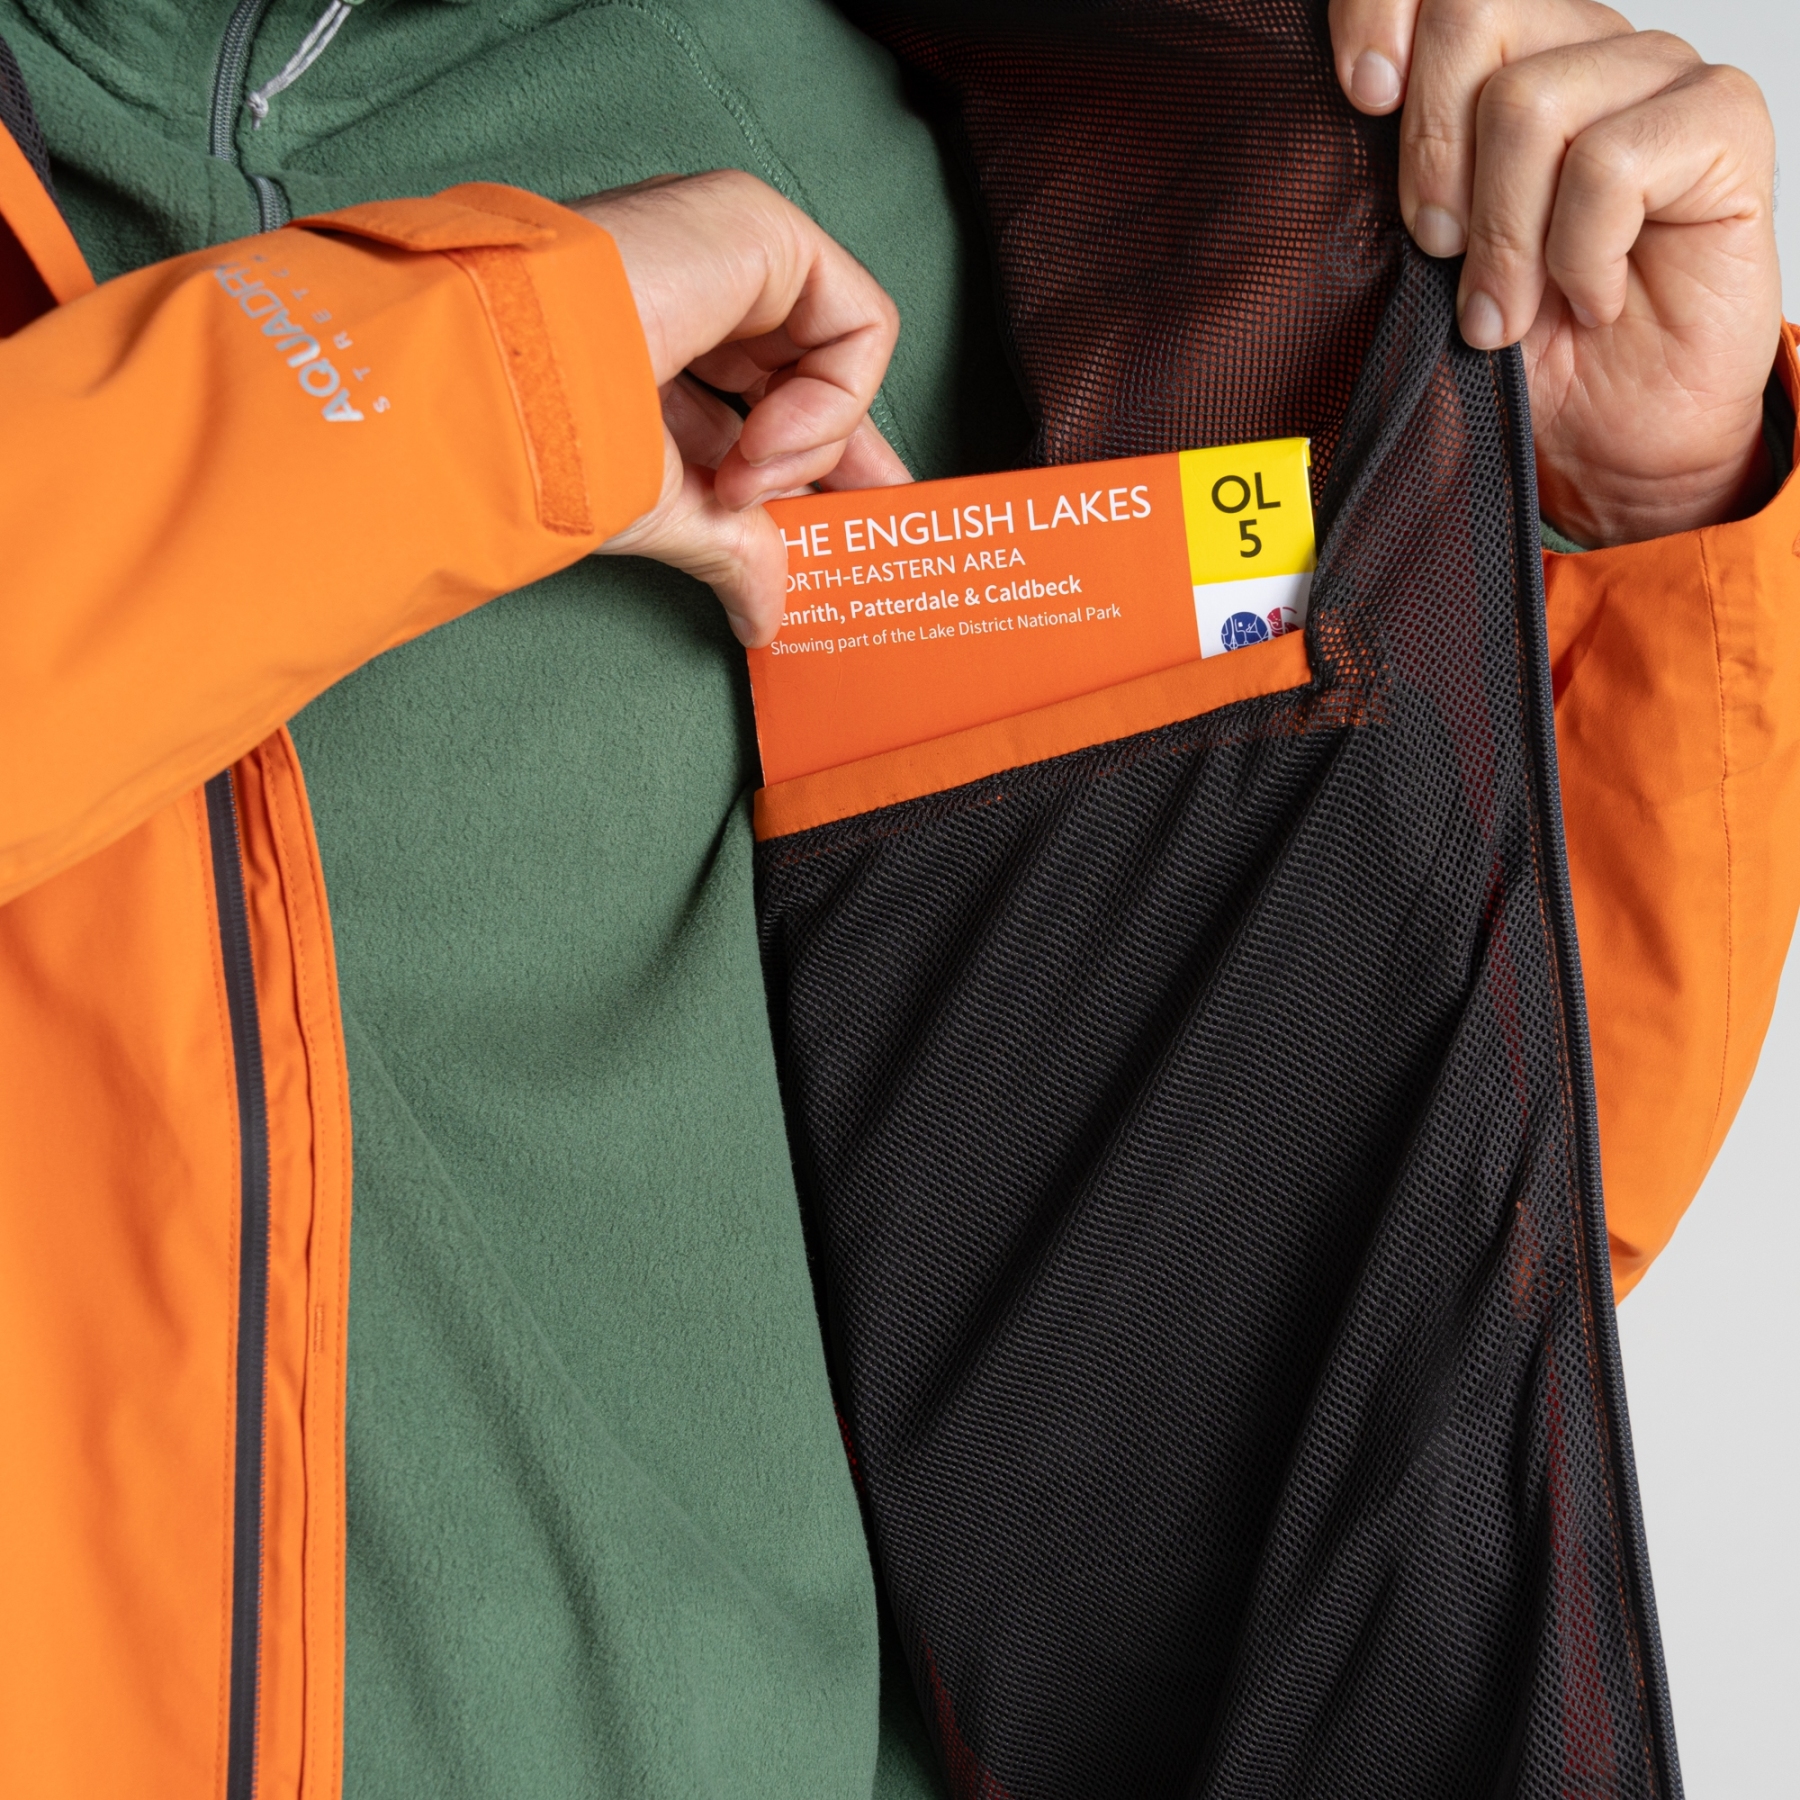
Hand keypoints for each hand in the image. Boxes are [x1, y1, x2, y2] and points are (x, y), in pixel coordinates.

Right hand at [574, 171, 909, 644]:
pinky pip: (856, 324)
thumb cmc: (543, 439)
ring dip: (809, 443)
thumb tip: (764, 616)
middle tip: (850, 525)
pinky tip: (761, 442)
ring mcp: (729, 242)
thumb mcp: (658, 506)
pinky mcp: (758, 224)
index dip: (820, 461)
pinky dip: (829, 402)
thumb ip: (729, 548)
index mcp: (665, 329)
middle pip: (814, 370)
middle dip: (841, 457)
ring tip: (742, 482)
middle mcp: (702, 276)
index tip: (855, 522)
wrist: (497, 382)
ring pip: (840, 353)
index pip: (770, 396)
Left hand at [1329, 0, 1782, 545]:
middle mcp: (1584, 45)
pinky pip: (1611, 164)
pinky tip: (1596, 296)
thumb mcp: (1430, 255)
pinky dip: (1582, 255)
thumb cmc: (1525, 343)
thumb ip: (1400, 169)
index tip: (1363, 94)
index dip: (1382, 7)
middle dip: (1433, 156)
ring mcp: (1658, 74)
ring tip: (1511, 307)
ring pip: (1531, 101)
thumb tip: (1355, 100)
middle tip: (1444, 251)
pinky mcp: (1724, 119)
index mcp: (1508, 59)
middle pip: (1475, 17)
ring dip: (1504, 235)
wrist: (1614, 432)